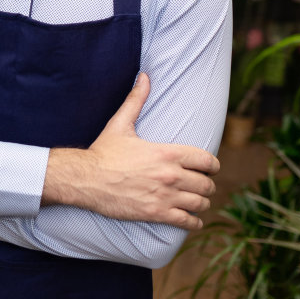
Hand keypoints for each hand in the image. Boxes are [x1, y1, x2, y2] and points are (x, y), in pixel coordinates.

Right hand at [42, 73, 218, 230]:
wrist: (86, 179)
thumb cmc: (104, 151)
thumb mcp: (121, 123)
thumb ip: (137, 100)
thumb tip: (144, 76)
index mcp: (168, 152)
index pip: (207, 160)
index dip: (213, 165)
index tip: (210, 168)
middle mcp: (171, 175)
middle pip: (206, 183)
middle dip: (207, 185)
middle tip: (202, 186)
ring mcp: (165, 196)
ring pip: (200, 203)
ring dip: (202, 202)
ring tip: (198, 202)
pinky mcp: (157, 214)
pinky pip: (187, 221)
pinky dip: (193, 222)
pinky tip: (192, 220)